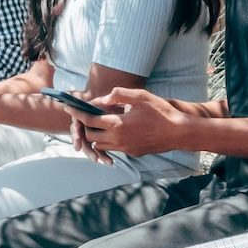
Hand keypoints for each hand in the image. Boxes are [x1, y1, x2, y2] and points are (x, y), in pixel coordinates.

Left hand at [70, 88, 185, 157]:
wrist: (178, 133)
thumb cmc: (161, 112)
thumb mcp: (141, 96)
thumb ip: (119, 94)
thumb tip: (104, 98)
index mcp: (117, 124)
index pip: (89, 119)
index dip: (77, 113)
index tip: (68, 108)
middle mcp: (117, 139)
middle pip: (91, 135)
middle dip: (86, 125)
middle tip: (87, 115)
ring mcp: (125, 148)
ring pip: (101, 144)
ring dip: (97, 134)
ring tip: (101, 123)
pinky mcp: (132, 153)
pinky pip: (114, 149)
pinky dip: (109, 141)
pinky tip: (117, 131)